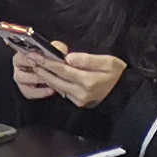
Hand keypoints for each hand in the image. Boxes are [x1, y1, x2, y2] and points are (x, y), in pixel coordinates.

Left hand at [8, 40, 125, 109]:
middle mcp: (80, 93)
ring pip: (57, 86)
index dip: (47, 62)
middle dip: (41, 68)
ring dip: (45, 75)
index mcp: (88, 81)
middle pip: (55, 79)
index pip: (62, 69)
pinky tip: (48, 74)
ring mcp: (79, 99)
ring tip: (35, 64)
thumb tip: (69, 57)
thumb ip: (88, 59)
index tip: (35, 54)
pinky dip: (53, 82)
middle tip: (29, 57)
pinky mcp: (78, 102)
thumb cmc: (119, 75)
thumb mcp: (109, 62)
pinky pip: (62, 91)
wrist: (126, 94)